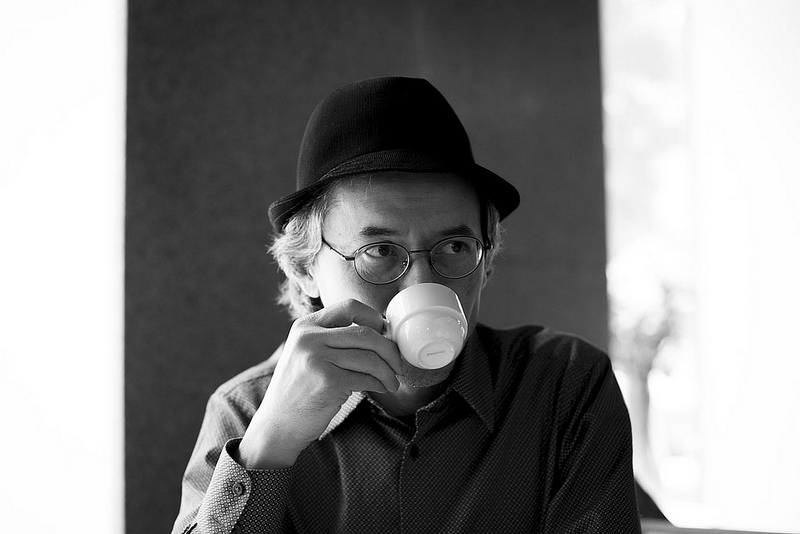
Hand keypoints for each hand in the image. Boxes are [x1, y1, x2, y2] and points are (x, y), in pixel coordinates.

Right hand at [236, 299, 401, 468]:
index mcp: (306, 326)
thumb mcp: (307, 353)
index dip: (374, 317)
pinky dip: (380, 384)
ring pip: (370, 357)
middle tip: (398, 363)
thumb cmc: (300, 389)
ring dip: (388, 371)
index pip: (349, 306)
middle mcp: (309, 338)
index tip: (385, 333)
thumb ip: (332, 338)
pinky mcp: (327, 381)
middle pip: (366, 333)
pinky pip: (366, 378)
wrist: (278, 424)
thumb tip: (379, 332)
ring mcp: (317, 359)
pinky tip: (381, 388)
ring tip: (392, 381)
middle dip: (390, 349)